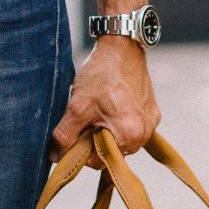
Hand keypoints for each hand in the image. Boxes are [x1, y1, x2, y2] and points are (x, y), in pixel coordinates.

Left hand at [51, 38, 159, 158]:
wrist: (122, 46)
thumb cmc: (101, 74)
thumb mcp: (77, 106)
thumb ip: (65, 136)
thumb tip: (56, 157)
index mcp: (129, 135)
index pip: (99, 162)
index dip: (81, 149)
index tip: (75, 131)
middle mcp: (145, 133)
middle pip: (111, 152)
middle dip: (95, 139)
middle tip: (87, 117)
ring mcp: (151, 123)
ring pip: (121, 140)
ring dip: (107, 131)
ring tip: (99, 108)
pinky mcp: (152, 112)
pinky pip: (132, 128)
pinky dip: (119, 121)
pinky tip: (111, 104)